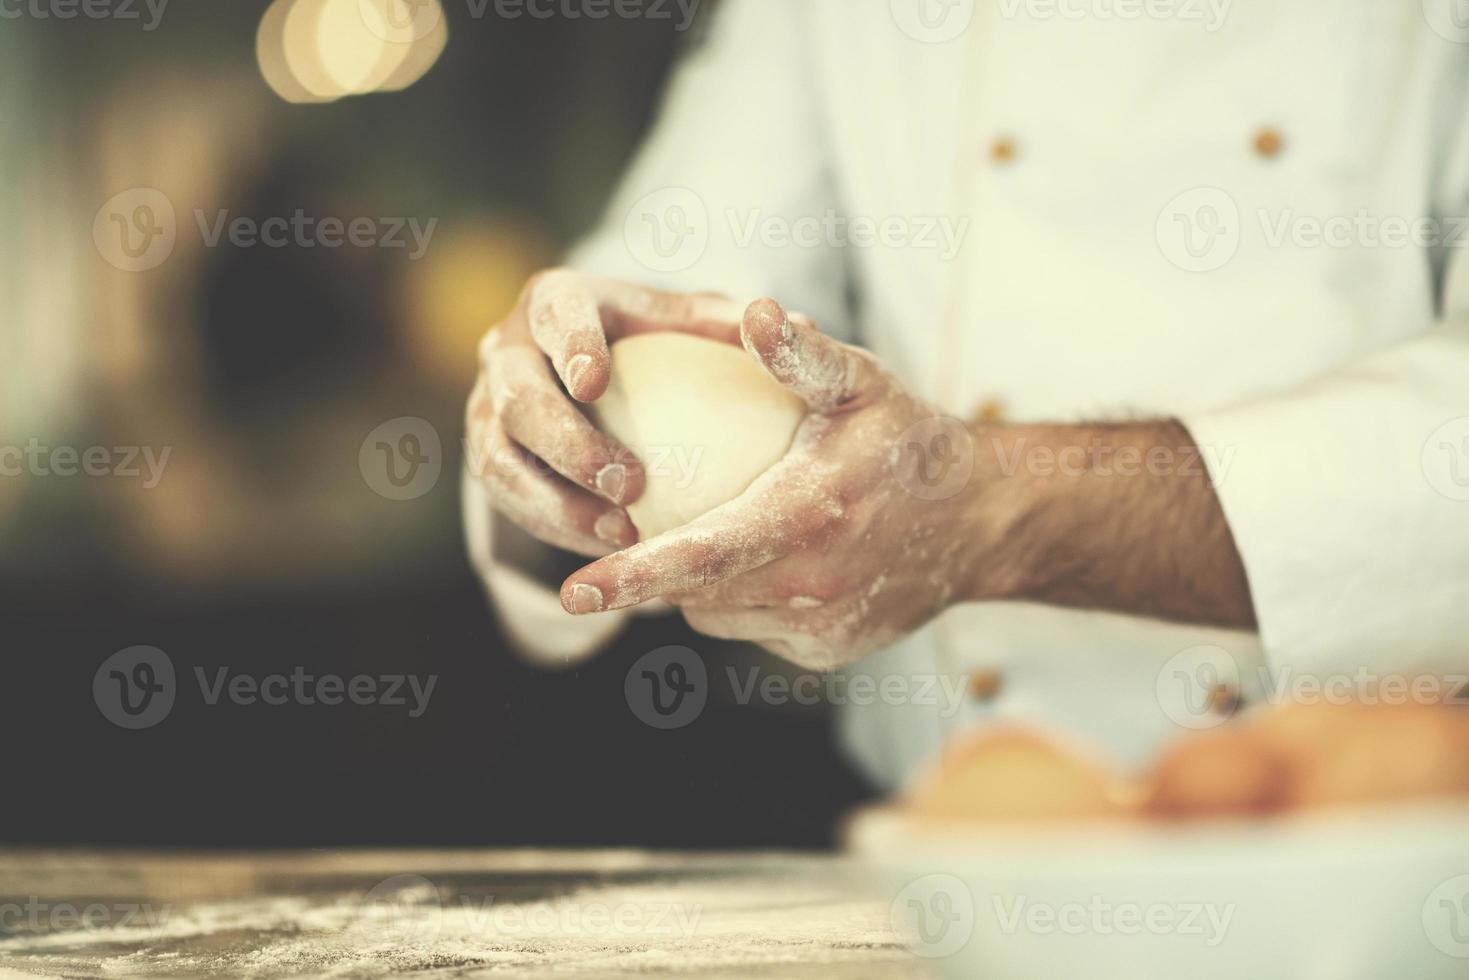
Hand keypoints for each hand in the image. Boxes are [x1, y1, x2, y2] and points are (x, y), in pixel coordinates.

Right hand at [465, 269, 748, 556]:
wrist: (595, 371)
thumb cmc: (658, 340)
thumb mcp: (690, 320)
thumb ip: (730, 324)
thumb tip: (805, 325)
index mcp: (554, 300)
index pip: (555, 315)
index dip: (569, 346)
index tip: (595, 383)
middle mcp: (507, 350)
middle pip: (518, 398)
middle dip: (566, 444)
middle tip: (627, 484)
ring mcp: (487, 407)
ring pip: (498, 462)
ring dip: (556, 504)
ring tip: (620, 534)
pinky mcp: (489, 457)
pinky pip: (509, 502)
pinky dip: (556, 529)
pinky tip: (610, 550)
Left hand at [558, 298, 990, 669]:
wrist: (980, 520)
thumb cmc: (911, 441)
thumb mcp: (864, 384)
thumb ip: (804, 355)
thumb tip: (752, 311)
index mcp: (808, 519)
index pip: (701, 557)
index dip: (632, 576)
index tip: (573, 590)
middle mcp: (812, 586)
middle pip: (697, 593)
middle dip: (651, 575)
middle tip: (628, 529)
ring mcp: (821, 629)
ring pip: (717, 615)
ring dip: (698, 584)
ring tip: (702, 531)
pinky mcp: (827, 653)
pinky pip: (754, 630)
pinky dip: (741, 600)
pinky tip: (757, 560)